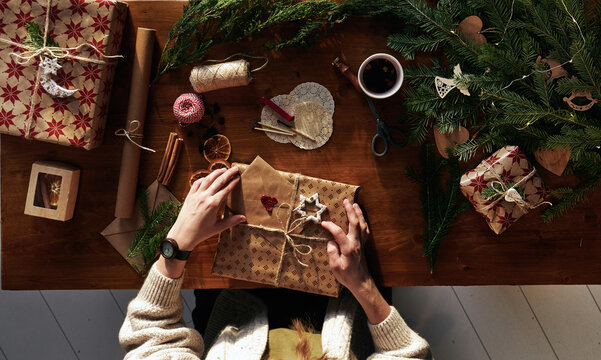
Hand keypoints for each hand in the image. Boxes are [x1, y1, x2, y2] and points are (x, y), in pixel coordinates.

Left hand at [167, 166, 245, 250]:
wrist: (182, 235)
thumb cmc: (200, 233)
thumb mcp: (218, 227)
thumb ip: (231, 221)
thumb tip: (244, 218)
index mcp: (213, 204)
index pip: (226, 189)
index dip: (233, 182)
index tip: (238, 177)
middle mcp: (204, 197)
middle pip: (218, 181)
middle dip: (228, 173)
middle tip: (235, 168)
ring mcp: (196, 195)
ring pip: (207, 179)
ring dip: (216, 172)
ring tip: (224, 169)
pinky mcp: (189, 196)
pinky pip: (197, 183)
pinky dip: (204, 178)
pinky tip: (208, 177)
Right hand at [322, 199, 389, 323]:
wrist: (361, 282)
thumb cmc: (347, 276)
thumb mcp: (335, 267)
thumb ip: (332, 254)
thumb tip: (331, 242)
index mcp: (348, 248)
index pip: (338, 233)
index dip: (330, 226)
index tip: (323, 223)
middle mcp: (356, 243)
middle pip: (354, 223)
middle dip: (350, 211)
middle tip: (346, 201)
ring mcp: (361, 243)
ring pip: (362, 225)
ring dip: (358, 213)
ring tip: (355, 204)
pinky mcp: (363, 245)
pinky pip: (365, 230)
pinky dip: (363, 222)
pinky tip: (360, 218)